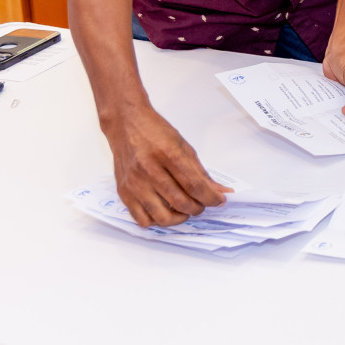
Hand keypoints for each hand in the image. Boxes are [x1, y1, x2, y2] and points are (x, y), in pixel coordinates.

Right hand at [104, 104, 230, 226]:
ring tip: (184, 209)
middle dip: (198, 208)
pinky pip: (142, 219)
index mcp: (168, 154)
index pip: (194, 185)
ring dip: (179, 218)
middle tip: (202, 204)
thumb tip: (220, 191)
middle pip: (180, 202)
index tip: (218, 201)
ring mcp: (134, 183)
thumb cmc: (155, 132)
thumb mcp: (183, 146)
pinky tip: (165, 210)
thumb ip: (201, 172)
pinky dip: (158, 221)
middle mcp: (149, 170)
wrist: (126, 124)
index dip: (210, 198)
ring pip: (162, 216)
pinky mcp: (123, 192)